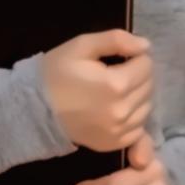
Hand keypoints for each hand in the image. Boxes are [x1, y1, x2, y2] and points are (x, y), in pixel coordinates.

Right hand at [41, 29, 152, 152]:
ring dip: (137, 96)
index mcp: (117, 84)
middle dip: (137, 75)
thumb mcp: (82, 45)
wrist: (35, 108)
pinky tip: (115, 109)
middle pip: (149, 86)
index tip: (118, 59)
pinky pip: (138, 128)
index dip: (134, 57)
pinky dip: (132, 117)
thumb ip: (116, 40)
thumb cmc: (57, 73)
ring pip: (146, 107)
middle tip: (116, 72)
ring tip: (115, 91)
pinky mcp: (114, 144)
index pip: (146, 65)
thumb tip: (145, 46)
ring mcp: (119, 131)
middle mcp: (123, 111)